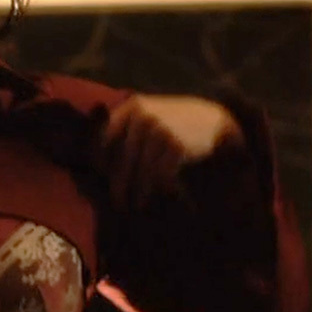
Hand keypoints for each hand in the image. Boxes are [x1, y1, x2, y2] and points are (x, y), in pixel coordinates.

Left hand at [97, 93, 241, 210]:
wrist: (212, 120)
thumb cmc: (173, 122)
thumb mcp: (148, 114)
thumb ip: (125, 130)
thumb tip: (99, 164)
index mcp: (132, 107)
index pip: (105, 137)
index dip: (100, 160)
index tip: (102, 178)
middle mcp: (143, 117)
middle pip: (123, 157)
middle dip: (119, 183)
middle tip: (117, 202)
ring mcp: (160, 130)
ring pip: (141, 169)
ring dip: (138, 191)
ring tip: (136, 205)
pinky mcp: (176, 144)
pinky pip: (160, 173)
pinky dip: (156, 188)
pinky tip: (154, 197)